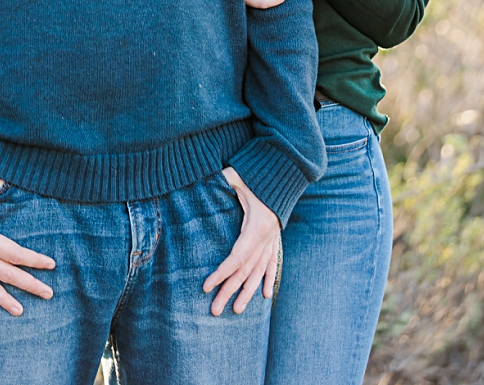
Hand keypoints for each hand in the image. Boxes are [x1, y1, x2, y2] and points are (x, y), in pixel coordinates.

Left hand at [203, 167, 280, 315]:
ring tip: (236, 310)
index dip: (222, 273)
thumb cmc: (257, 174)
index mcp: (256, 227)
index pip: (237, 257)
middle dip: (229, 291)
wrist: (285, 172)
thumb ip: (220, 180)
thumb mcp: (236, 175)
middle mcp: (266, 238)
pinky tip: (265, 296)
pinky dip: (268, 279)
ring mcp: (272, 240)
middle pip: (246, 271)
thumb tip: (198, 177)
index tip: (206, 286)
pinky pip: (272, 263)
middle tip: (214, 311)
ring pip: (259, 272)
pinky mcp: (275, 238)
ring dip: (248, 292)